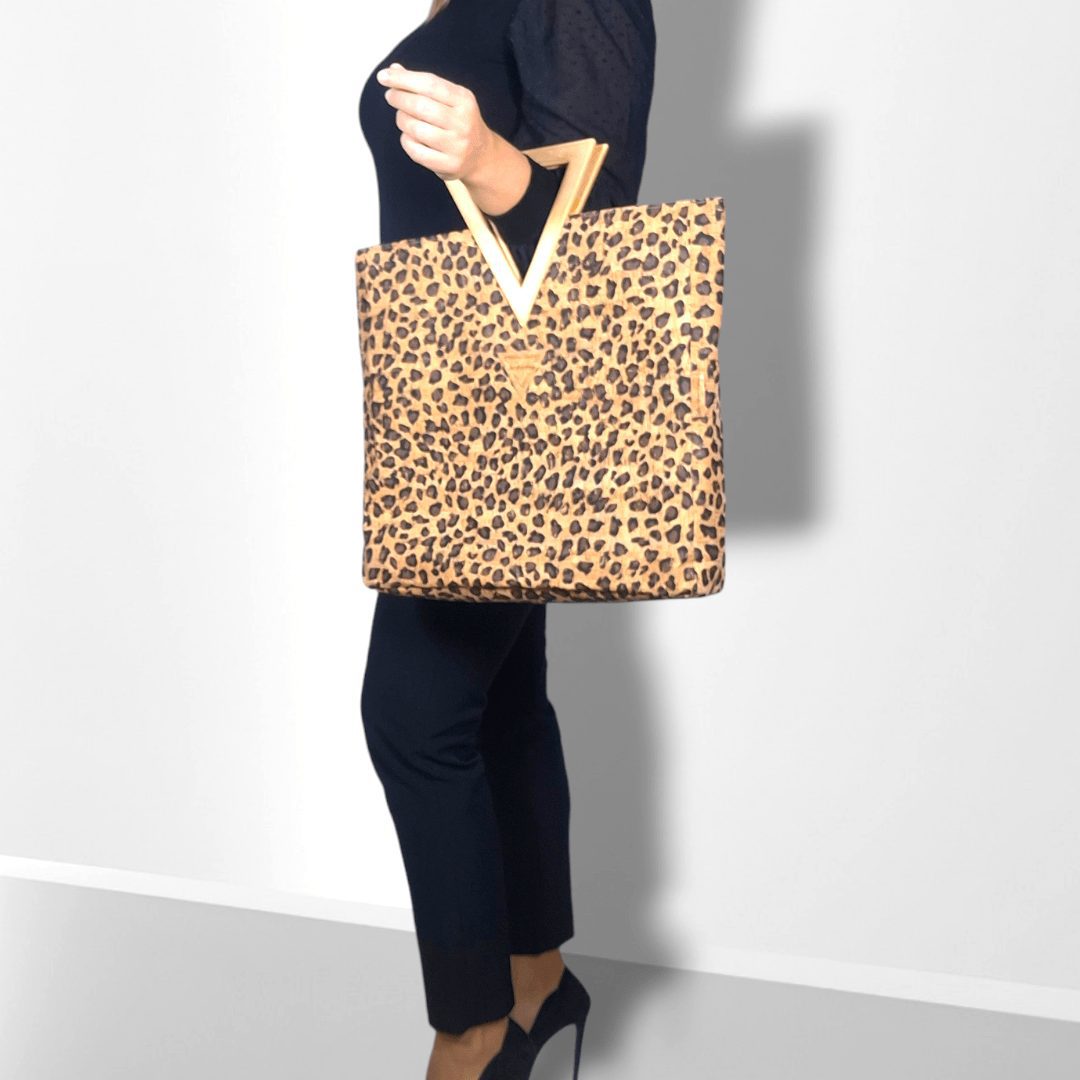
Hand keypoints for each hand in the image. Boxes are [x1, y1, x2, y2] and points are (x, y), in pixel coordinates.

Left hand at [376, 62, 492, 183]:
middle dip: (399, 98)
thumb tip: (393, 69)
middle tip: (390, 96)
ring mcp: (457, 146)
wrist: (481, 156)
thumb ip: (423, 85)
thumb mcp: (449, 99)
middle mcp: (463, 123)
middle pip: (420, 106)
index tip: (383, 76)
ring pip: (415, 129)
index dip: (403, 79)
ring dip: (401, 120)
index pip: (429, 84)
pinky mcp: (449, 165)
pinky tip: (409, 136)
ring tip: (402, 117)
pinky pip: (416, 151)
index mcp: (464, 100)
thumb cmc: (458, 122)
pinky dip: (406, 140)